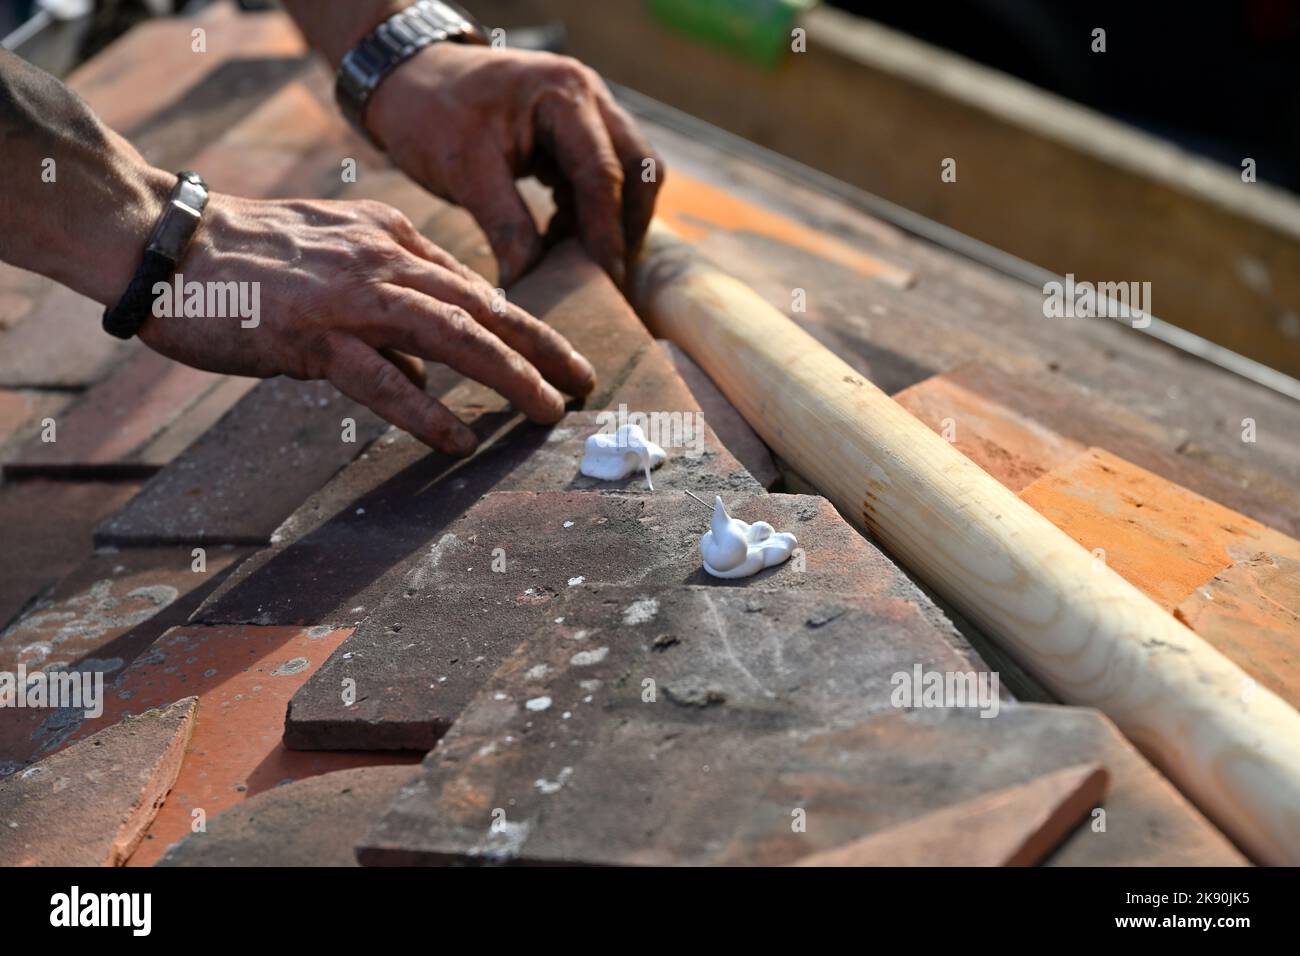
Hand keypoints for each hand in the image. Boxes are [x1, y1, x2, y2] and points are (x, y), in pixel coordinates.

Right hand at [139, 191, 594, 455]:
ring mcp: (349, 296)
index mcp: (392, 238)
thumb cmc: (250, 260)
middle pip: (482, 308)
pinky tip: (459, 439)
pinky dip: (424, 410)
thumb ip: (389, 301)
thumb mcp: (337, 257)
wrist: (167, 244)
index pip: (475, 286)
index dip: (525, 325)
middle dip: (542, 348)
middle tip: (585, 384)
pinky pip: (380, 377)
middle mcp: (383, 260)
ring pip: (451, 335)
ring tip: (547, 410)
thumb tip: (429, 367)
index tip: (562, 358)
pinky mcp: (310, 335)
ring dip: (508, 375)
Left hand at [366, 43, 663, 286]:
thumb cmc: (431, 113)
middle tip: (609, 276)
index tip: (608, 280)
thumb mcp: (464, 170)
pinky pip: (603, 176)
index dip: (607, 232)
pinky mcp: (575, 132)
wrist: (408, 79)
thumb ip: (506, 225)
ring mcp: (587, 112)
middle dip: (627, 225)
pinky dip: (591, 211)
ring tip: (581, 262)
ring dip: (612, 219)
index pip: (603, 173)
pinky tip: (562, 240)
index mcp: (564, 94)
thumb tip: (532, 281)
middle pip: (639, 168)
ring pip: (629, 173)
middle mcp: (588, 96)